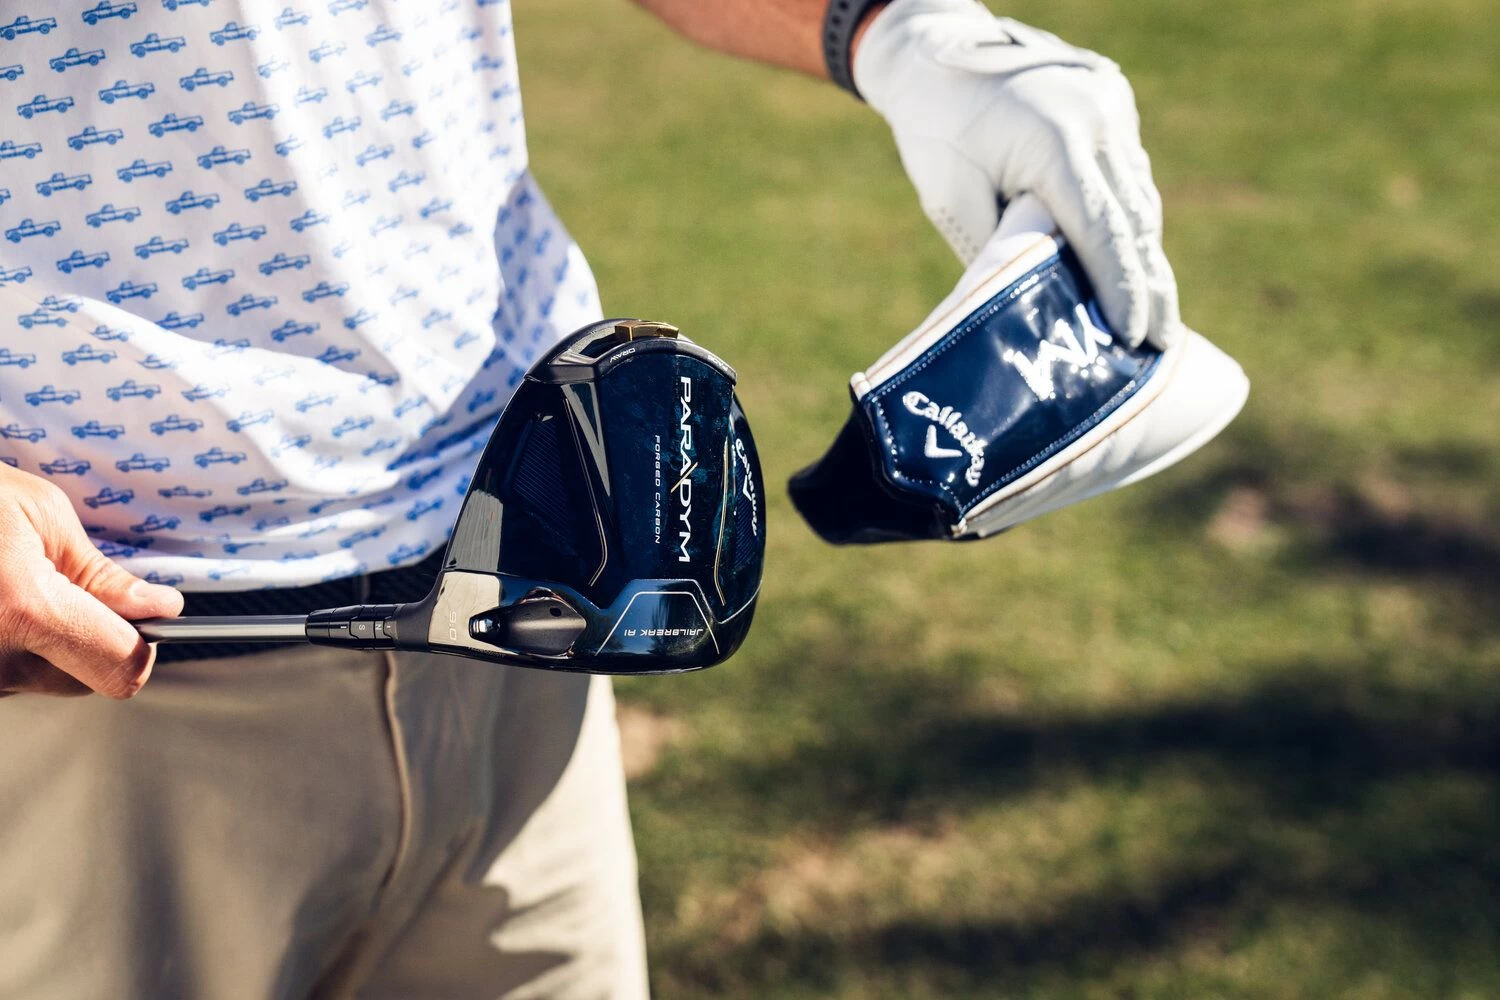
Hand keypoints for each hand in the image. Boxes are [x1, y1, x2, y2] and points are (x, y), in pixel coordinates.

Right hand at [0, 465, 181, 697]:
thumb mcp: (40, 513)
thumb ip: (103, 574)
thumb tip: (158, 609)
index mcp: (23, 608)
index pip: (120, 665)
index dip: (143, 643)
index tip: (147, 618)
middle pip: (88, 681)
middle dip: (97, 641)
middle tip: (69, 590)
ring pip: (46, 680)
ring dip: (52, 644)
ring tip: (14, 589)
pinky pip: (7, 676)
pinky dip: (14, 647)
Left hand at [854, 0, 1180, 348]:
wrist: (934, 51)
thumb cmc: (933, 130)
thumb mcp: (953, 199)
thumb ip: (1000, 251)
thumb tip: (1038, 313)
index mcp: (1057, 142)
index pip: (1102, 232)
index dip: (1122, 291)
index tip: (1135, 338)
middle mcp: (1099, 119)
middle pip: (1134, 220)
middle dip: (1148, 286)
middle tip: (1158, 345)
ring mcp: (1113, 106)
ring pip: (1139, 197)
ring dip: (1144, 256)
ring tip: (1151, 317)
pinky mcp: (1115, 101)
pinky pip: (1130, 172)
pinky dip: (1130, 219)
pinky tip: (1133, 262)